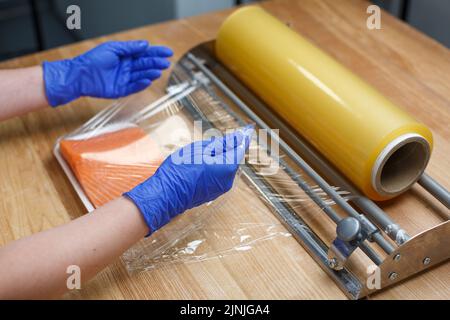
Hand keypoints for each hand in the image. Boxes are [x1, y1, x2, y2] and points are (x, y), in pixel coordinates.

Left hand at [43, 40, 172, 106]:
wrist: (79, 74)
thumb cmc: (93, 60)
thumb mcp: (113, 48)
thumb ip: (130, 48)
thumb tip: (145, 44)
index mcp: (125, 57)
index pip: (144, 54)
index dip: (156, 53)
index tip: (168, 52)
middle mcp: (126, 68)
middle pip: (145, 65)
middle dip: (156, 64)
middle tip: (165, 63)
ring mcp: (124, 79)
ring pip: (141, 76)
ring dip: (150, 74)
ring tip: (158, 71)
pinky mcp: (120, 90)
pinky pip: (133, 88)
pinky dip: (141, 84)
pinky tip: (147, 81)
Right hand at [124, 126, 253, 234]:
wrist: (166, 194)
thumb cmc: (181, 170)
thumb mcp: (200, 150)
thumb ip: (221, 144)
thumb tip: (236, 139)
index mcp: (227, 167)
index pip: (240, 148)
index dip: (243, 137)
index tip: (248, 128)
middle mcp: (228, 180)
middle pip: (233, 158)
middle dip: (228, 147)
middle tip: (221, 137)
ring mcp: (220, 188)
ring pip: (224, 167)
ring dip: (219, 157)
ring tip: (203, 151)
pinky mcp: (212, 193)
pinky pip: (217, 175)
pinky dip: (213, 167)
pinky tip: (200, 163)